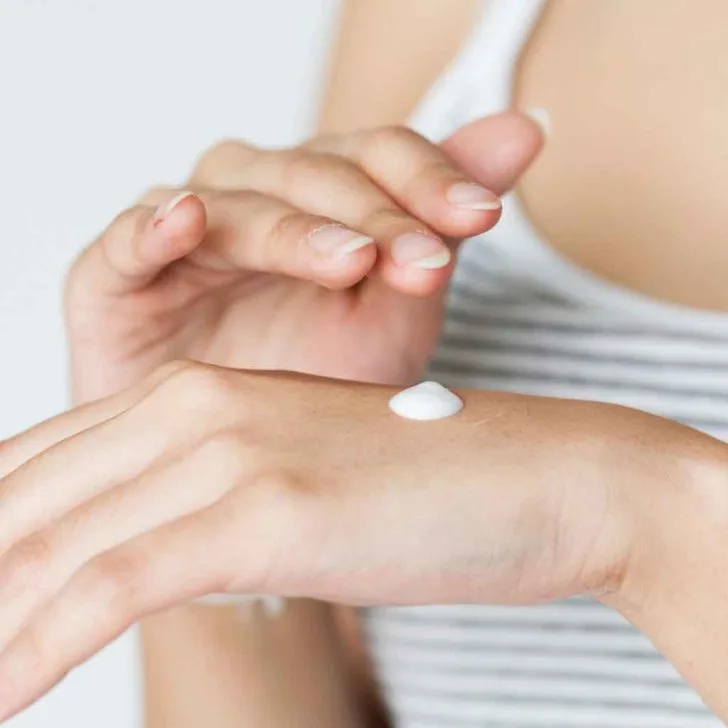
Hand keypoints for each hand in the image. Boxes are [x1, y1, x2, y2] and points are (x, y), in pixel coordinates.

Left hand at [0, 361, 725, 718]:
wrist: (537, 474)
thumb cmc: (424, 484)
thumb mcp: (290, 482)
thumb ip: (208, 504)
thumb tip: (135, 560)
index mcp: (195, 395)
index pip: (38, 462)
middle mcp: (194, 407)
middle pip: (25, 500)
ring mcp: (226, 452)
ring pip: (50, 545)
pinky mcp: (263, 510)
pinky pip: (112, 585)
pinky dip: (37, 650)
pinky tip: (2, 696)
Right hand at [65, 113, 542, 401]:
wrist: (239, 463)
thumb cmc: (312, 382)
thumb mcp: (397, 311)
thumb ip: (442, 225)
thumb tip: (527, 127)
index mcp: (321, 200)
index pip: (377, 157)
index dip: (428, 178)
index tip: (480, 216)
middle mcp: (254, 200)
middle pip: (313, 175)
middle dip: (374, 214)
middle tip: (424, 259)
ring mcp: (184, 237)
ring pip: (236, 202)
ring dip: (292, 227)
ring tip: (348, 259)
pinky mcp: (115, 278)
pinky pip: (127, 241)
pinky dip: (153, 228)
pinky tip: (188, 219)